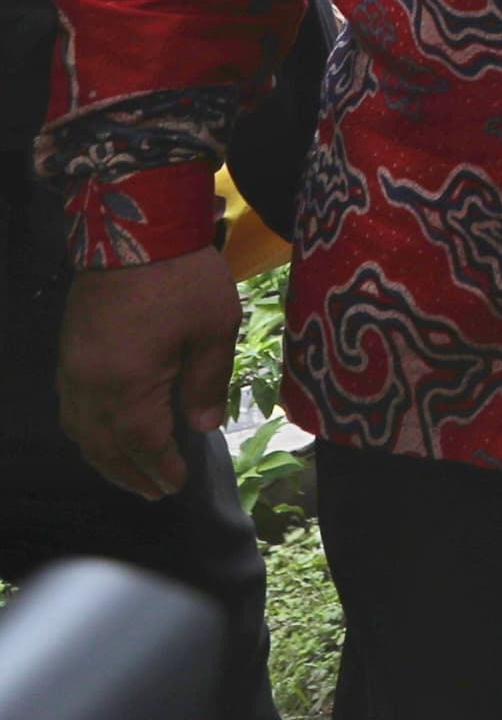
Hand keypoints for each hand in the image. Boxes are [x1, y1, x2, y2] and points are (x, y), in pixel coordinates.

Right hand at [58, 246, 238, 499]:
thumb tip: (201, 427)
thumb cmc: (182, 277)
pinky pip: (70, 405)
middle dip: (127, 473)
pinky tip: (104, 430)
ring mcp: (72, 367)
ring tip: (129, 472)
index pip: (140, 444)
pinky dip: (86, 428)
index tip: (173, 486)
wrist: (134, 227)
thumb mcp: (214, 329)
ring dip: (102, 456)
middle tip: (153, 492)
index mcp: (125, 384)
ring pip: (78, 429)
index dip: (157, 468)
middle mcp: (88, 383)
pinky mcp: (68, 350)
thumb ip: (208, 382)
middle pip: (101, 446)